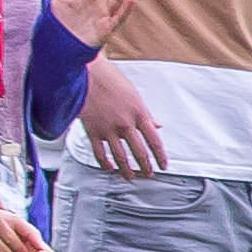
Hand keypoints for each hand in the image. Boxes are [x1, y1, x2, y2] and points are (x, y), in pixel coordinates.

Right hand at [77, 62, 167, 176]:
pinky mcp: (93, 131)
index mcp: (139, 114)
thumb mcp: (135, 95)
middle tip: (149, 174)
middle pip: (140, 152)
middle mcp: (126, 124)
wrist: (88, 75)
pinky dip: (105, 164)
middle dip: (146, 167)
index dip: (160, 156)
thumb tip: (157, 125)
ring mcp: (109, 129)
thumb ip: (146, 114)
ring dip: (127, 170)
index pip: (155, 141)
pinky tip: (109, 169)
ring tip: (130, 177)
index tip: (163, 165)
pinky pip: (100, 153)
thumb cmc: (111, 80)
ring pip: (120, 157)